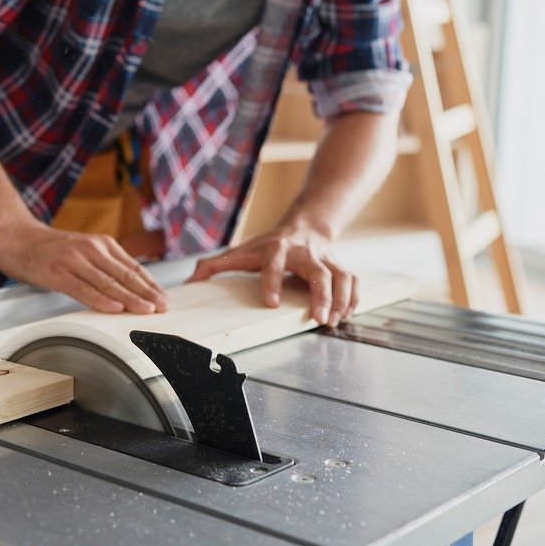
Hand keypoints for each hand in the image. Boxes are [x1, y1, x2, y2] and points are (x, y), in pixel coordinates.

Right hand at [0, 223, 169, 314]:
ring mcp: (74, 260)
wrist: (17, 238)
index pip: (132, 267)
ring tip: (146, 310)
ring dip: (130, 298)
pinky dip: (101, 300)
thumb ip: (104, 265)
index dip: (150, 284)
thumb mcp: (83, 250)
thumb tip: (129, 287)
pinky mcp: (57, 273)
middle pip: (124, 275)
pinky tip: (114, 308)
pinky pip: (83, 289)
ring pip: (108, 283)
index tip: (164, 298)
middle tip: (163, 306)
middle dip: (147, 292)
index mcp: (101, 244)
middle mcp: (91, 249)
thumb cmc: (51, 249)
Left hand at [187, 227, 357, 326]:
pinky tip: (348, 313)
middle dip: (321, 295)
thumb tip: (190, 283)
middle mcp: (303, 253)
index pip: (273, 265)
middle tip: (320, 318)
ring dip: (342, 299)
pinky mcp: (340, 265)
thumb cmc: (268, 245)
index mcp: (275, 250)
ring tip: (336, 320)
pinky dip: (354, 297)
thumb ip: (214, 266)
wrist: (304, 225)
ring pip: (341, 276)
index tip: (271, 302)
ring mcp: (325, 259)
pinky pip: (353, 280)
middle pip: (318, 272)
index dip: (272, 282)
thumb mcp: (240, 252)